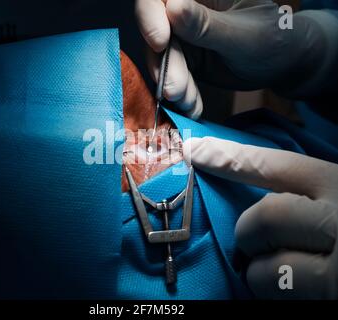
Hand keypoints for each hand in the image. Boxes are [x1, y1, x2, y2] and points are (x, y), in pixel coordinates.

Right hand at [136, 0, 334, 115]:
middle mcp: (186, 12)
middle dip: (166, 65)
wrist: (282, 64)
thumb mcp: (241, 34)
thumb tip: (171, 7)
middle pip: (157, 33)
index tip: (160, 43)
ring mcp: (183, 37)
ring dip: (173, 84)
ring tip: (189, 103)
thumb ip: (206, 25)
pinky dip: (181, 95)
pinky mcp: (184, 60)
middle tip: (177, 91)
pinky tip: (193, 107)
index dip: (150, 16)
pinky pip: (172, 77)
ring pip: (161, 59)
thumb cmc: (272, 39)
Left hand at [183, 137, 337, 298]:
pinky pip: (289, 301)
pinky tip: (297, 291)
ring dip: (261, 274)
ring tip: (269, 272)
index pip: (273, 166)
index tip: (195, 151)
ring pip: (271, 272)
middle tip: (250, 243)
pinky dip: (282, 296)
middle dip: (248, 233)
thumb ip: (322, 191)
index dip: (229, 157)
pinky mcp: (336, 302)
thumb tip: (271, 193)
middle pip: (265, 218)